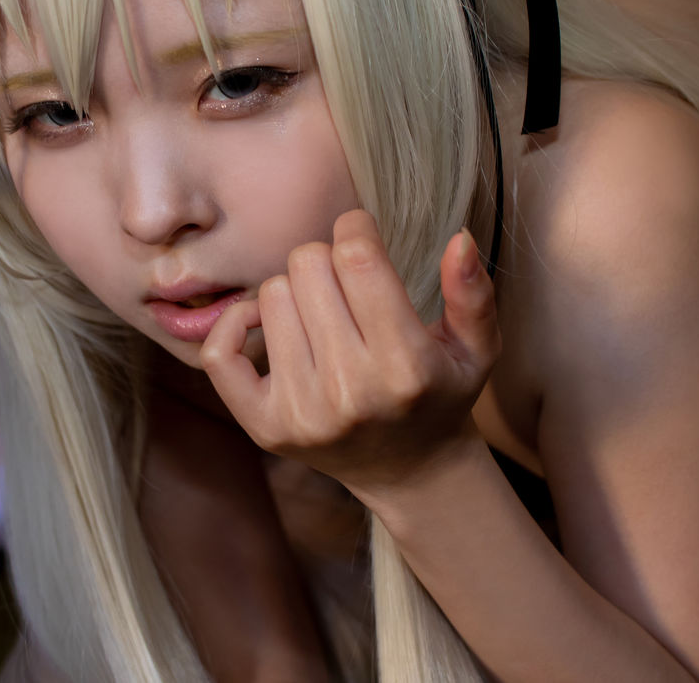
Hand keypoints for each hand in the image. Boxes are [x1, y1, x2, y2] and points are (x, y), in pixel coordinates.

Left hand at [201, 210, 499, 494]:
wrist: (409, 471)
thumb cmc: (440, 393)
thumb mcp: (476, 348)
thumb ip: (473, 293)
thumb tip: (460, 239)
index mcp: (406, 367)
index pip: (358, 259)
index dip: (355, 227)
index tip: (360, 232)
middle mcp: (350, 392)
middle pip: (307, 266)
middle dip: (327, 261)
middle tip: (345, 284)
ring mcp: (302, 413)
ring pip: (271, 295)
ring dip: (295, 291)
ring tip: (321, 313)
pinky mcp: (264, 426)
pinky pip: (222, 350)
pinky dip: (237, 322)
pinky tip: (266, 322)